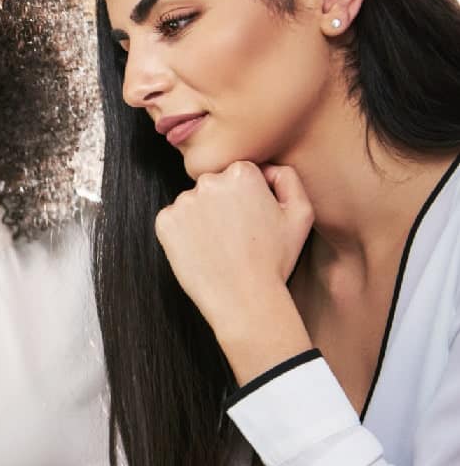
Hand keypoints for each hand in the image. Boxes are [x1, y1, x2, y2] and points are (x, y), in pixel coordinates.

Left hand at [155, 161, 313, 376]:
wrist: (245, 298)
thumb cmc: (275, 259)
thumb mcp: (301, 214)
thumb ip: (287, 178)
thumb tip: (266, 167)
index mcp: (241, 173)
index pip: (239, 174)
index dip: (247, 198)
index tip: (251, 220)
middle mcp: (209, 182)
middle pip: (214, 185)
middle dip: (223, 205)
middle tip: (237, 235)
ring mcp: (183, 202)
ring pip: (193, 203)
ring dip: (202, 218)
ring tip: (221, 246)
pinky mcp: (164, 222)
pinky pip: (173, 220)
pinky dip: (183, 233)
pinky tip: (201, 250)